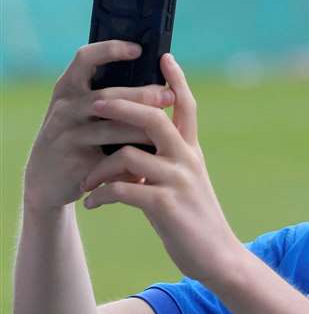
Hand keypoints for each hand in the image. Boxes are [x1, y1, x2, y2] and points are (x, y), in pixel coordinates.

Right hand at [23, 41, 174, 211]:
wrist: (46, 180)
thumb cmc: (78, 137)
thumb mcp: (85, 111)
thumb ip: (112, 95)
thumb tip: (163, 82)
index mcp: (69, 88)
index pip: (85, 58)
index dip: (110, 49)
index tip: (138, 49)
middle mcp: (65, 107)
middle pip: (107, 95)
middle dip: (142, 95)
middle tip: (169, 96)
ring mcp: (66, 135)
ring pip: (111, 128)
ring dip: (143, 129)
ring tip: (168, 130)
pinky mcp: (74, 162)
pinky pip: (110, 158)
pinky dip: (132, 158)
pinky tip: (150, 159)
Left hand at [79, 54, 237, 283]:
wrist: (218, 256)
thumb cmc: (195, 219)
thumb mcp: (187, 183)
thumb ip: (169, 161)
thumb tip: (140, 145)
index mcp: (192, 152)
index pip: (186, 107)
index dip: (176, 80)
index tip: (164, 56)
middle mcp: (187, 160)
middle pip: (153, 118)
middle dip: (120, 106)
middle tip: (95, 103)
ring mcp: (177, 181)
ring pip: (129, 154)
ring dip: (99, 167)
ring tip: (86, 182)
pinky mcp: (165, 205)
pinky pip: (122, 189)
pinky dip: (101, 195)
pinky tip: (93, 204)